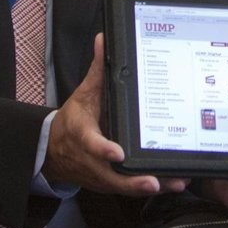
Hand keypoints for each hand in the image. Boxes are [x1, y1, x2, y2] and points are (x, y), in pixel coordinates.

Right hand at [45, 35, 185, 195]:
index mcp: (82, 135)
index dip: (103, 149)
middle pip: (111, 175)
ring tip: (175, 183)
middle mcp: (91, 159)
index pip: (90, 143)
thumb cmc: (74, 120)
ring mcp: (100, 174)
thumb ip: (97, 69)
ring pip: (123, 185)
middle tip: (155, 181)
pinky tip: (173, 183)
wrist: (53, 151)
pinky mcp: (109, 182)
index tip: (117, 153)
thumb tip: (105, 39)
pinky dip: (149, 187)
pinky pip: (129, 187)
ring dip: (147, 186)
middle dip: (133, 180)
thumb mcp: (83, 93)